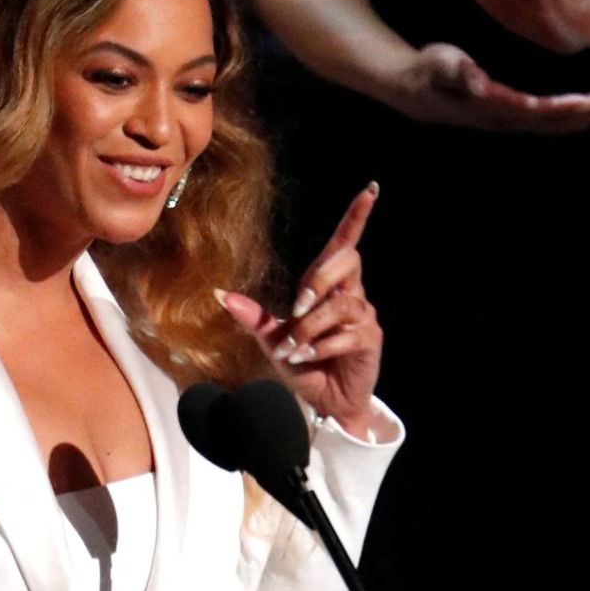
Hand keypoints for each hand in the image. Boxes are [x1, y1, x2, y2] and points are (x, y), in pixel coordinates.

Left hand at [217, 184, 382, 438]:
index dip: (356, 216)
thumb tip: (219, 295)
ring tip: (294, 350)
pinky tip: (307, 359)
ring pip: (338, 304)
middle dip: (316, 282)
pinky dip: (318, 348)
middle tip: (295, 311)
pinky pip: (344, 334)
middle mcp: (349, 294)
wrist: (324, 401)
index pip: (345, 243)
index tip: (370, 189)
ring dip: (309, 328)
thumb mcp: (272, 340)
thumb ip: (252, 316)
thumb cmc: (302, 365)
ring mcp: (363, 315)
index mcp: (327, 285)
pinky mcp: (369, 338)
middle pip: (345, 261)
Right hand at [385, 41, 589, 131]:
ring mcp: (504, 119)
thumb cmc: (427, 68)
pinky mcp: (507, 115)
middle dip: (583, 115)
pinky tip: (586, 111)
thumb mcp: (440, 62)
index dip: (561, 108)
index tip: (589, 101)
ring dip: (581, 120)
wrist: (411, 87)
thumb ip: (460, 71)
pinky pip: (543, 120)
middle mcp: (500, 118)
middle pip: (548, 122)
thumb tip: (479, 83)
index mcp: (489, 105)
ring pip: (549, 125)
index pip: (532, 110)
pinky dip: (568, 117)